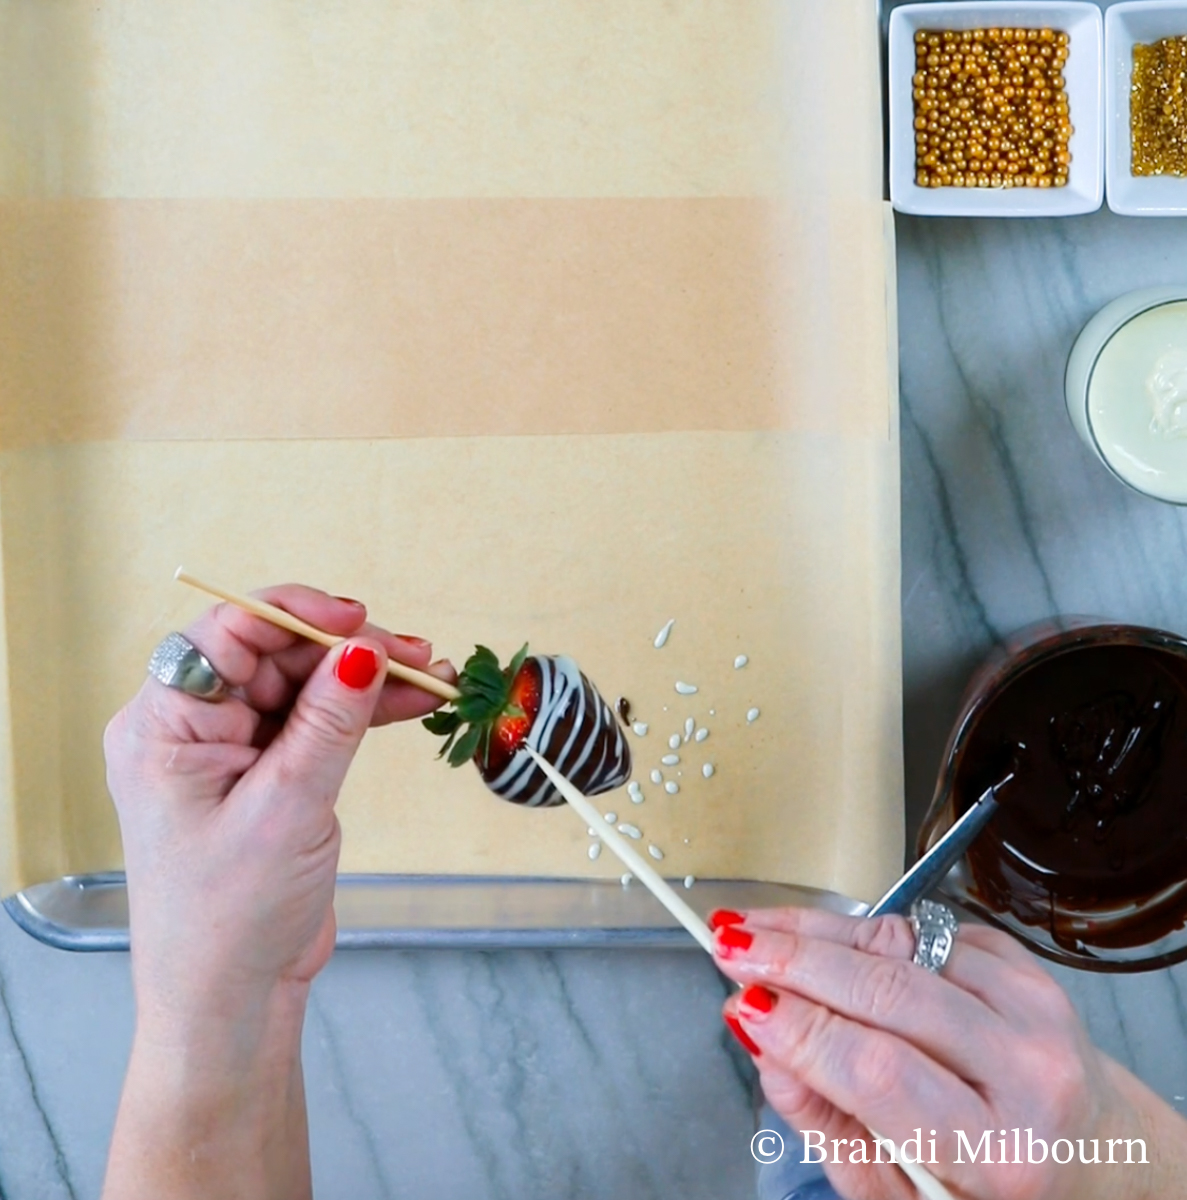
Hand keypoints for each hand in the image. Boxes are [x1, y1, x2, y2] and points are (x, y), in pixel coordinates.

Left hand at [105, 585, 453, 1019]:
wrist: (234, 1001)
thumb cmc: (231, 916)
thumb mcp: (286, 808)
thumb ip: (328, 722)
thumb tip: (365, 649)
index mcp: (165, 725)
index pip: (228, 635)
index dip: (296, 615)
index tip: (361, 620)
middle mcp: (194, 727)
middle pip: (277, 656)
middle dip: (350, 649)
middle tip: (418, 658)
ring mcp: (235, 749)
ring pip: (307, 685)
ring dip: (369, 679)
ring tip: (434, 678)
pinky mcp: (271, 773)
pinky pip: (320, 721)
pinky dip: (365, 711)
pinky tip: (413, 706)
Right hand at [712, 906, 1186, 1199]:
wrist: (1096, 1150)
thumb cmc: (992, 1185)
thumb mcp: (902, 1194)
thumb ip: (827, 1123)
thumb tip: (762, 1042)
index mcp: (999, 1149)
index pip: (877, 1070)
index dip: (798, 1029)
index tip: (740, 1003)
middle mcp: (1029, 1070)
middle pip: (886, 989)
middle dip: (793, 958)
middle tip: (729, 942)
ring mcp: (1035, 1005)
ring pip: (900, 942)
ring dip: (817, 929)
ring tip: (759, 928)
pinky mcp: (1024, 963)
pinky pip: (922, 928)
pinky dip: (863, 929)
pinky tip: (825, 940)